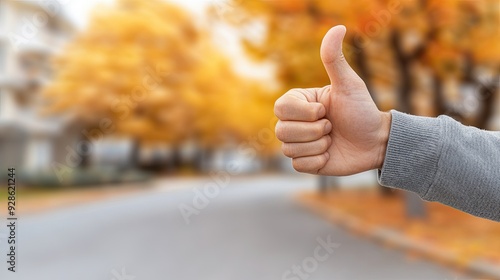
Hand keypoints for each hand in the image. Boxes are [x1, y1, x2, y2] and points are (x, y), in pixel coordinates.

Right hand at [274, 25, 390, 175]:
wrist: (376, 142)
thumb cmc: (362, 110)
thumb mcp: (348, 84)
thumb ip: (335, 59)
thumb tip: (338, 27)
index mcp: (298, 102)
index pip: (281, 108)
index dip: (305, 113)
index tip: (326, 110)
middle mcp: (294, 122)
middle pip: (282, 130)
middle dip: (314, 130)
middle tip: (332, 126)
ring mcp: (298, 143)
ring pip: (289, 149)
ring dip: (318, 145)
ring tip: (332, 139)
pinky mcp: (304, 163)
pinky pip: (298, 165)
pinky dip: (318, 160)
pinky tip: (329, 154)